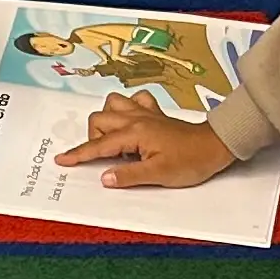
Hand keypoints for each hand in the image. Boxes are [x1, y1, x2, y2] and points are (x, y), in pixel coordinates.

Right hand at [59, 92, 234, 190]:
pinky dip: (128, 108)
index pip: (99, 145)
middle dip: (94, 138)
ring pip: (114, 104)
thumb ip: (128, 175)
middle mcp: (136, 119)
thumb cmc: (191, 160)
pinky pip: (135, 100)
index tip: (63, 160)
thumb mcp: (159, 174)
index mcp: (134, 133)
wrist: (216, 145)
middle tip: (107, 158)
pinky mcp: (155, 114)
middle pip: (99, 119)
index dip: (79, 154)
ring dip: (108, 119)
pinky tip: (132, 122)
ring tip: (116, 140)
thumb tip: (104, 178)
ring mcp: (146, 113)